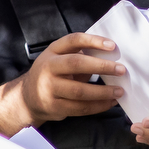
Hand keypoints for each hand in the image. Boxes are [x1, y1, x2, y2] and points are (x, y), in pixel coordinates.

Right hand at [0, 32, 125, 128]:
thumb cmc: (52, 75)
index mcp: (52, 51)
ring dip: (103, 92)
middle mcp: (47, 67)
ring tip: (119, 91)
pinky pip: (79, 108)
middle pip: (76, 64)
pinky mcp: (53, 106)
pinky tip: (109, 102)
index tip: (113, 46)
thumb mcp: (59, 59)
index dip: (93, 41)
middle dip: (101, 66)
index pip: (73, 40)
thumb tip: (112, 56)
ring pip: (79, 91)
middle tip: (121, 70)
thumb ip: (80, 55)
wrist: (27, 97)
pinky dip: (98, 106)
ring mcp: (48, 88)